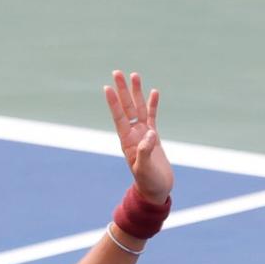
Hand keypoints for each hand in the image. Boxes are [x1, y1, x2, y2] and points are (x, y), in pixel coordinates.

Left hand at [104, 71, 173, 203]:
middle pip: (126, 107)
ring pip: (139, 108)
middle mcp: (133, 135)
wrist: (156, 191)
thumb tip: (150, 133)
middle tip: (117, 72)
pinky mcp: (154, 137)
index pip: (119, 117)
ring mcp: (143, 135)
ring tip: (134, 75)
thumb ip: (146, 151)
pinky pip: (152, 116)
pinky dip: (152, 104)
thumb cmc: (149, 183)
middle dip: (122, 90)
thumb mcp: (145, 168)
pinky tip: (153, 92)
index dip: (114, 102)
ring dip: (136, 92)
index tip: (108, 87)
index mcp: (127, 142)